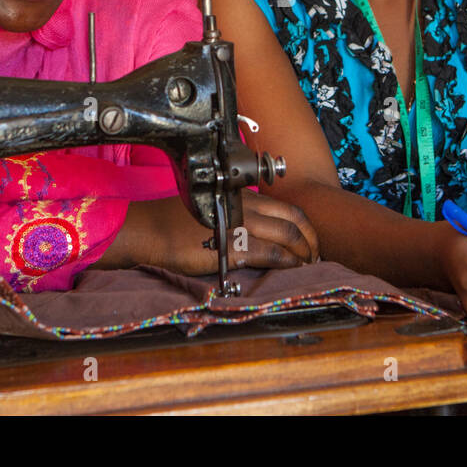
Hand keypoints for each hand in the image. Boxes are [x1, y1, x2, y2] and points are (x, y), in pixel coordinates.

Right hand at [108, 191, 319, 275]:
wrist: (151, 229)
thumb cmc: (177, 221)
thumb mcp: (216, 209)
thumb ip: (242, 215)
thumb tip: (267, 233)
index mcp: (244, 196)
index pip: (288, 208)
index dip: (306, 227)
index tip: (310, 242)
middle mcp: (247, 206)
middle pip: (294, 220)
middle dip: (311, 241)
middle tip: (315, 257)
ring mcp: (240, 224)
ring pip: (287, 235)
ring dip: (303, 253)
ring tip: (306, 266)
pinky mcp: (231, 246)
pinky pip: (269, 253)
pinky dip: (286, 263)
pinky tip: (290, 269)